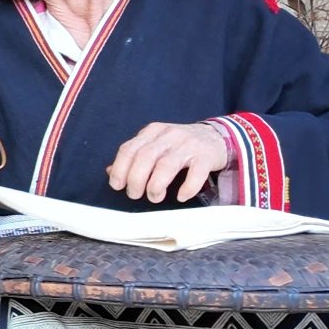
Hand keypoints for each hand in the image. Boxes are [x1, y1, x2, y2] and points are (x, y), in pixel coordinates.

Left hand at [108, 122, 228, 202]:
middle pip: (145, 157)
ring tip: (154, 197)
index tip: (117, 185)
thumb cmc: (181, 145)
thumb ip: (135, 156)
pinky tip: (181, 196)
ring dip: (156, 185)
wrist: (218, 136)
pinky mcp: (207, 156)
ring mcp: (189, 145)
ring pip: (167, 165)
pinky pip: (196, 173)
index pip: (129, 148)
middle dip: (135, 179)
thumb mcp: (156, 144)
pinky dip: (187, 187)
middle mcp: (169, 135)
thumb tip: (110, 172)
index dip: (120, 168)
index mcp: (153, 132)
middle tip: (134, 194)